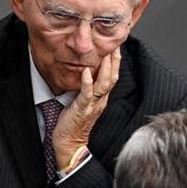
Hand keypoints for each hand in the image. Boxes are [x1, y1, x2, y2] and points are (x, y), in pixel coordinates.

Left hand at [52, 47, 121, 166]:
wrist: (70, 143)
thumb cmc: (74, 123)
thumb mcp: (84, 102)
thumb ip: (88, 89)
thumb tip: (86, 74)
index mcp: (102, 98)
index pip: (113, 77)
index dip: (115, 62)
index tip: (116, 46)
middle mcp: (100, 100)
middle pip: (113, 78)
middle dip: (115, 60)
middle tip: (116, 44)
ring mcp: (93, 105)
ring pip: (104, 85)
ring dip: (106, 68)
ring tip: (106, 53)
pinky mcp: (82, 109)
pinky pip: (87, 94)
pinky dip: (88, 82)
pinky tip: (87, 71)